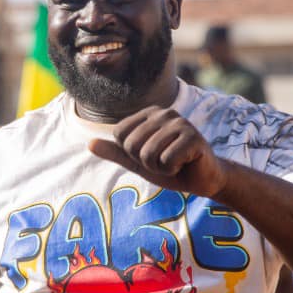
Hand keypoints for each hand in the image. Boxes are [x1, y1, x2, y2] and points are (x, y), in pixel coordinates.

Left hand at [87, 106, 228, 197]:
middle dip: (146, 162)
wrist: (204, 180)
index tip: (152, 156)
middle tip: (165, 161)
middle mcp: (164, 113)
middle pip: (131, 145)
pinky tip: (185, 164)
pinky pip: (166, 160)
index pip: (119, 135)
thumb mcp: (138, 162)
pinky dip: (173, 170)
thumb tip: (89, 143)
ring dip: (160, 168)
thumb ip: (116, 152)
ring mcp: (180, 122)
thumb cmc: (171, 168)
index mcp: (149, 114)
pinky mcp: (193, 136)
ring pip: (148, 154)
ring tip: (175, 163)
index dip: (132, 154)